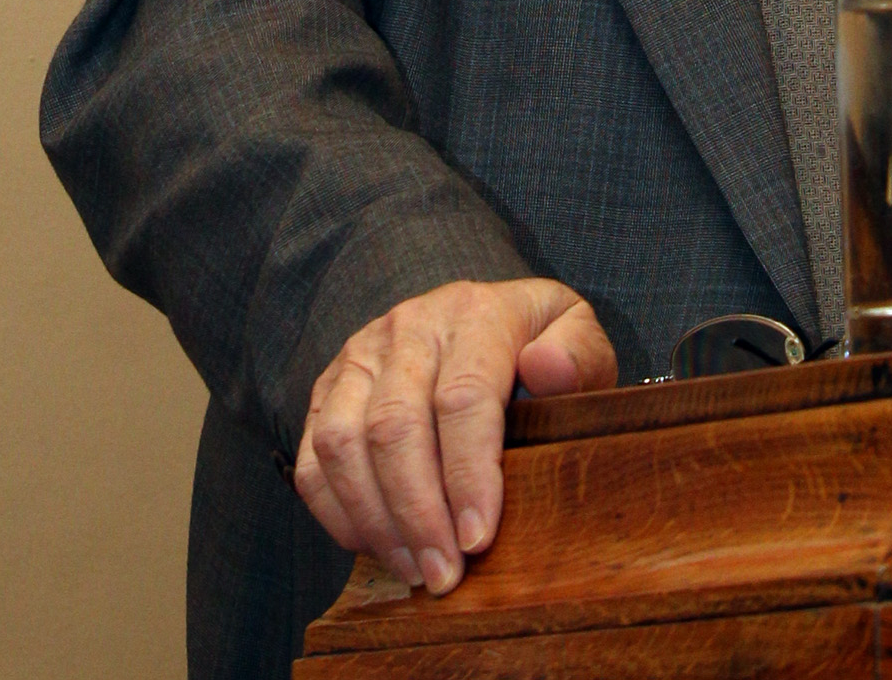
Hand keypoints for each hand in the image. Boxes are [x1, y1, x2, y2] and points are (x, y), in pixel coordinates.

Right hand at [294, 277, 616, 594]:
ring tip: (415, 570)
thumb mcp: (575, 335)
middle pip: (394, 426)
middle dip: (418, 513)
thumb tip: (548, 370)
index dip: (468, 473)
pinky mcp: (328, 390)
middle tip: (443, 577)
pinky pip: (313, 458)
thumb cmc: (534, 345)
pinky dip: (338, 514)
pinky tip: (380, 547)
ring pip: (343, 442)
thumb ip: (578, 353)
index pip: (462, 395)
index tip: (478, 539)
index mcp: (474, 313)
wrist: (476, 318)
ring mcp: (360, 356)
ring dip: (376, 519)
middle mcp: (408, 326)